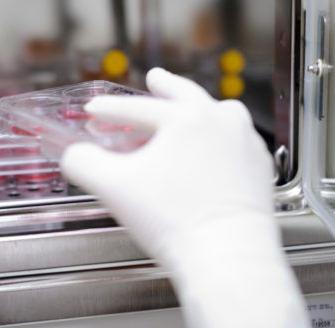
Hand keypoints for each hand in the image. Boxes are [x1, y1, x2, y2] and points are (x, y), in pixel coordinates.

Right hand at [61, 67, 308, 327]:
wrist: (226, 256)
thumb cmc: (173, 220)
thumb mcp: (113, 186)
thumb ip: (84, 163)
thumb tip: (75, 155)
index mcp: (186, 118)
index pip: (138, 108)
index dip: (111, 109)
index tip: (95, 110)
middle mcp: (221, 122)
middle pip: (187, 95)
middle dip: (166, 86)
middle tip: (155, 78)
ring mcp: (245, 144)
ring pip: (223, 113)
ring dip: (202, 109)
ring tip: (191, 111)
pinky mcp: (259, 169)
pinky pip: (238, 140)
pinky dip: (221, 137)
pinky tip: (214, 150)